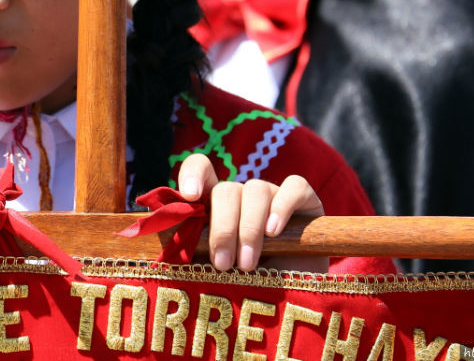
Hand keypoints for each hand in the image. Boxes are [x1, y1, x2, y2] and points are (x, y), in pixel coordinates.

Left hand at [176, 154, 326, 272]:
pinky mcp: (306, 201)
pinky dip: (282, 207)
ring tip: (248, 264)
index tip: (190, 196)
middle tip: (222, 264)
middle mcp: (243, 197)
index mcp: (216, 207)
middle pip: (227, 190)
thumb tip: (167, 235)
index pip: (201, 169)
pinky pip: (294, 187)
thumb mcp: (216, 271)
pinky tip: (273, 232)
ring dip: (249, 229)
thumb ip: (194, 248)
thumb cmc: (247, 287)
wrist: (294, 305)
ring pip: (256, 190)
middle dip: (222, 228)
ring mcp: (274, 196)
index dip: (193, 174)